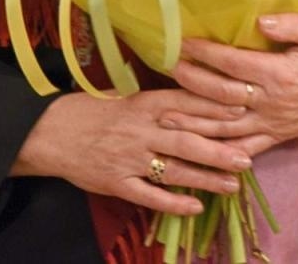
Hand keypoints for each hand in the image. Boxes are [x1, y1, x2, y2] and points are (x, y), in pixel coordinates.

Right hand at [12, 90, 252, 214]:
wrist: (50, 132)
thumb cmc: (93, 110)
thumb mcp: (126, 95)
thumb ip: (159, 99)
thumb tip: (197, 90)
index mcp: (143, 104)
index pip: (186, 104)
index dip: (215, 108)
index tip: (242, 111)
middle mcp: (140, 131)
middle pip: (186, 140)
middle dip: (219, 150)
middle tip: (247, 158)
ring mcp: (129, 159)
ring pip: (174, 170)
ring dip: (205, 179)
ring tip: (233, 185)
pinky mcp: (117, 183)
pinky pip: (149, 196)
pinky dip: (173, 203)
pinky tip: (195, 207)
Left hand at [163, 14, 297, 151]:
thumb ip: (292, 25)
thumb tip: (259, 20)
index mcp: (280, 74)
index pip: (233, 63)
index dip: (205, 53)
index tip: (183, 42)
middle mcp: (271, 102)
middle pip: (222, 95)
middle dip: (191, 83)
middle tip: (166, 69)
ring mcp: (273, 123)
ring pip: (226, 127)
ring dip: (195, 121)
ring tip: (167, 114)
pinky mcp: (279, 136)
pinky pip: (246, 148)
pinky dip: (221, 152)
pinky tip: (200, 151)